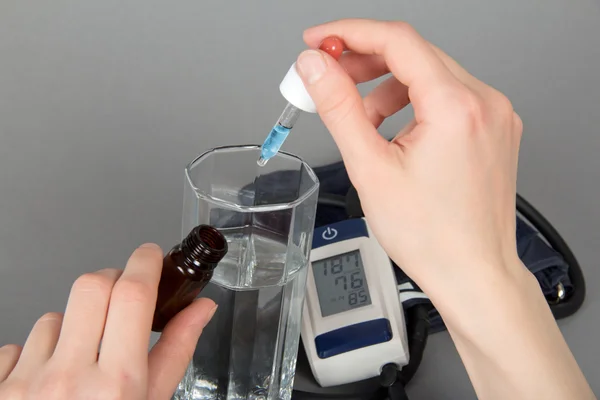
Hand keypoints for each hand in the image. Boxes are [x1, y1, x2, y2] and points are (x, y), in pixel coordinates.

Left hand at [0, 243, 216, 399]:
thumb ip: (176, 352)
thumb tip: (200, 309)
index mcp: (116, 385)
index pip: (131, 294)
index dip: (144, 262)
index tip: (149, 256)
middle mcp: (67, 380)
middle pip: (90, 286)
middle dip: (111, 281)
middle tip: (121, 297)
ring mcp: (24, 385)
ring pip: (53, 317)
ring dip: (73, 326)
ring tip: (82, 360)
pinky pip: (18, 345)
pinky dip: (38, 353)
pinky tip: (49, 381)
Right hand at [296, 19, 523, 304]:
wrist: (473, 273)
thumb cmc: (432, 237)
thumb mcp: (371, 168)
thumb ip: (338, 108)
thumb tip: (316, 68)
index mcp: (457, 106)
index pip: (398, 40)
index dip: (350, 33)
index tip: (320, 41)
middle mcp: (484, 102)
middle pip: (413, 54)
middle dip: (364, 63)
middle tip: (328, 79)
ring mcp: (493, 116)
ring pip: (429, 76)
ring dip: (387, 88)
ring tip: (362, 123)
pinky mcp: (492, 129)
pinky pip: (446, 97)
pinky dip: (412, 105)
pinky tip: (393, 133)